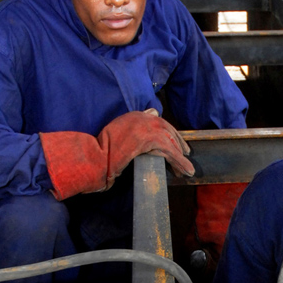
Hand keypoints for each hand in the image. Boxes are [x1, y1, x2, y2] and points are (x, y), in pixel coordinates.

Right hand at [40, 108, 193, 200]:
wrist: (95, 156)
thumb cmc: (103, 150)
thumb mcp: (120, 132)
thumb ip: (135, 125)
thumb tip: (154, 112)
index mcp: (135, 115)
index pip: (159, 122)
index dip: (169, 134)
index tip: (176, 142)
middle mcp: (142, 117)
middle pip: (168, 130)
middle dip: (178, 143)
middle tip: (186, 155)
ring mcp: (146, 127)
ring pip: (170, 142)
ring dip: (180, 157)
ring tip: (187, 169)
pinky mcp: (149, 140)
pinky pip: (170, 151)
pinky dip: (180, 161)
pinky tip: (186, 170)